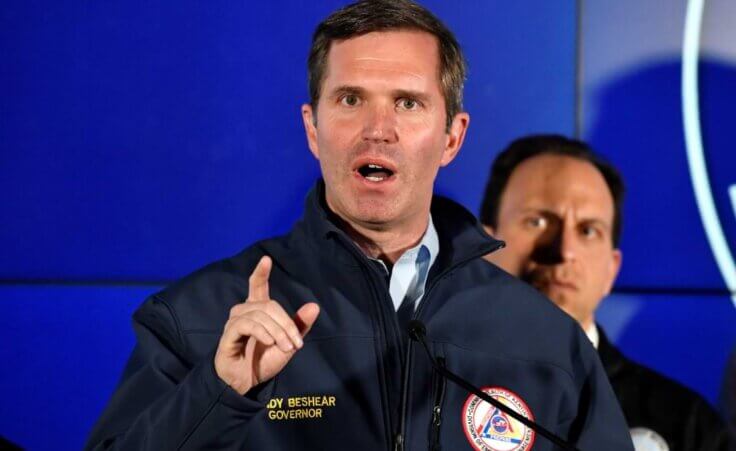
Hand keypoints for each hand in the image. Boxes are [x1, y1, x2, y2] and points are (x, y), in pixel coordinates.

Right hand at [214, 255, 319, 394]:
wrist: (248, 384)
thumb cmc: (264, 361)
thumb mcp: (288, 344)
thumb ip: (299, 326)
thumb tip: (315, 305)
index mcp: (258, 311)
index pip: (257, 286)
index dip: (261, 273)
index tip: (266, 259)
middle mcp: (244, 312)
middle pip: (269, 304)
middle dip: (286, 323)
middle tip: (296, 343)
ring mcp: (235, 322)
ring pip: (260, 314)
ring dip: (277, 331)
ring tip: (285, 347)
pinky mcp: (229, 334)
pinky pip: (247, 324)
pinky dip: (263, 332)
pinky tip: (270, 343)